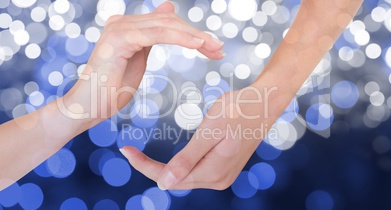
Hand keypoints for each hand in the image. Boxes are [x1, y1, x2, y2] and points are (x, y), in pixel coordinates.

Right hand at [62, 1, 223, 123]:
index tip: (213, 48)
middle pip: (170, 22)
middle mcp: (122, 22)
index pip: (167, 24)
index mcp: (127, 26)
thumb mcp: (139, 59)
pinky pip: (158, 34)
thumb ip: (153, 36)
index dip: (192, 34)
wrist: (87, 107)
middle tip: (219, 49)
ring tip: (215, 48)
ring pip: (167, 26)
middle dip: (198, 35)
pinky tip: (198, 44)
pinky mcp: (120, 38)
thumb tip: (167, 11)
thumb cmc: (112, 89)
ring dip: (195, 36)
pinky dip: (181, 38)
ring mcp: (120, 27)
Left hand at [121, 82, 281, 189]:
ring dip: (164, 167)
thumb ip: (188, 158)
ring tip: (143, 153)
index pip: (170, 177)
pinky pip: (196, 170)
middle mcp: (218, 179)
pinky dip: (180, 163)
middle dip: (151, 167)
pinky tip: (171, 156)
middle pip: (176, 179)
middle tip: (129, 150)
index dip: (145, 167)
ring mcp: (222, 174)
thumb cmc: (238, 110)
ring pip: (185, 175)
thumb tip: (164, 184)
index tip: (125, 151)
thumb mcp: (210, 131)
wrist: (265, 102)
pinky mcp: (224, 166)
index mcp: (213, 173)